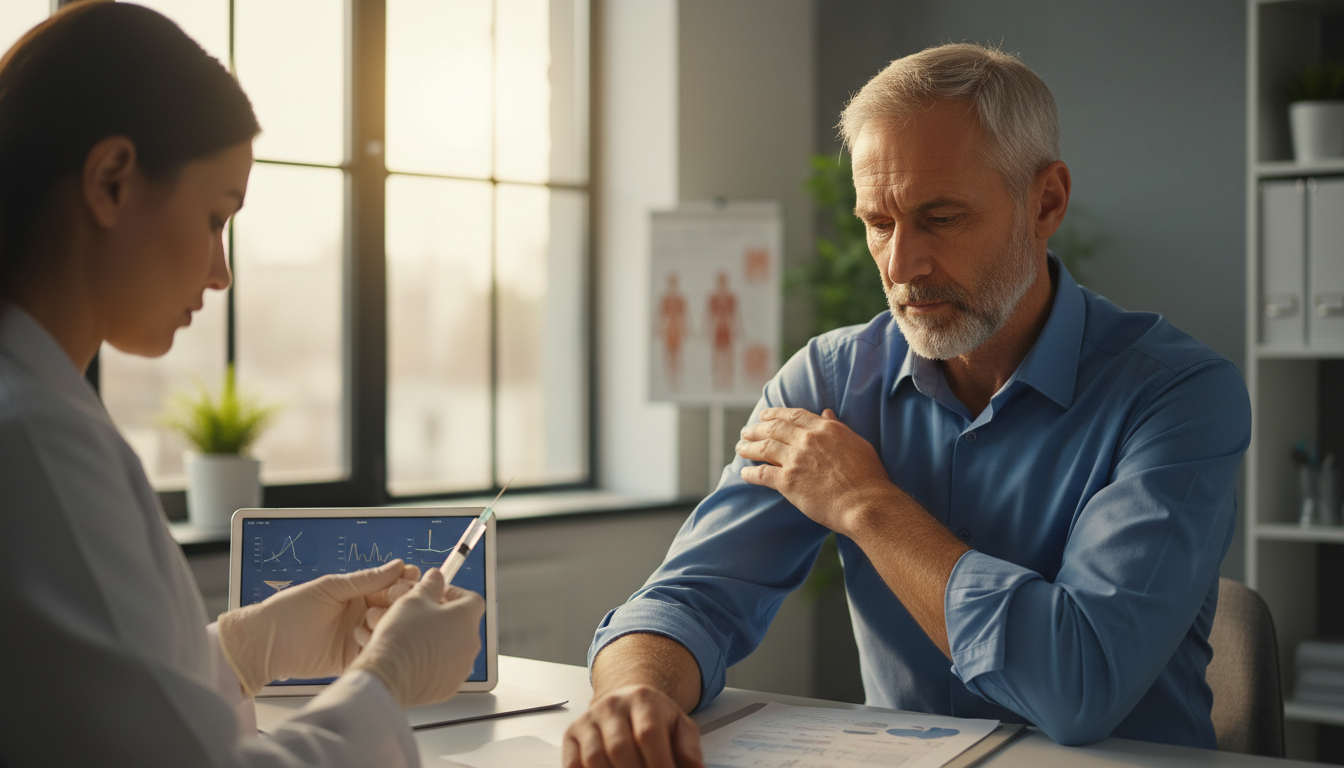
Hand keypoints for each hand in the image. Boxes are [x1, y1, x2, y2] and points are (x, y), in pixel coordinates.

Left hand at [217, 559, 419, 694]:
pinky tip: (373, 638)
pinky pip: (375, 650)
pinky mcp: (354, 658)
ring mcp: (359, 636)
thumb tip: (398, 565)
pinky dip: (379, 643)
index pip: (391, 584)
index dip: (404, 580)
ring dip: (390, 623)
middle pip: (396, 606)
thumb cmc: (290, 609)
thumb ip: (365, 580)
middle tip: (399, 598)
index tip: (412, 577)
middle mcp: (363, 613)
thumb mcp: (331, 588)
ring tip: (377, 620)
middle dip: (402, 601)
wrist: (265, 642)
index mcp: (358, 593)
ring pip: (390, 628)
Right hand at [349, 567, 484, 707]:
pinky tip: (411, 657)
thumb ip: (430, 585)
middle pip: (462, 624)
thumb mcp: (414, 599)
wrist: (388, 677)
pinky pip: (444, 668)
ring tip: (411, 637)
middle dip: (442, 617)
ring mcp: (462, 667)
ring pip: (452, 647)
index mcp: (466, 618)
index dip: (454, 593)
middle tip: (419, 616)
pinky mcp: (449, 686)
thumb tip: (437, 576)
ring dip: (436, 639)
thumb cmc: (402, 636)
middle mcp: (470, 643)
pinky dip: (432, 662)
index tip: (437, 594)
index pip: (472, 599)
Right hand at [563, 685, 703, 767]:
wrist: (625, 699)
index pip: (648, 733)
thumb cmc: (654, 718)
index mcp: (643, 699)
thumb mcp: (679, 725)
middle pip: (620, 748)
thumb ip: (689, 749)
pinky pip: (572, 763)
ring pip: (595, 758)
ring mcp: (588, 720)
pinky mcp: (571, 735)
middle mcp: (611, 706)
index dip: (659, 764)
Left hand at [736, 407, 894, 534]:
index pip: (793, 415)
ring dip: (748, 447)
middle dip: (756, 429)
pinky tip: (744, 474)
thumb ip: (838, 426)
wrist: (865, 504)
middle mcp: (807, 440)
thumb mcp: (856, 442)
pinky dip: (751, 473)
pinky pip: (762, 474)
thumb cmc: (868, 476)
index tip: (764, 416)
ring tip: (740, 448)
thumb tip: (826, 412)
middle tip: (746, 431)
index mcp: (824, 429)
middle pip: (774, 429)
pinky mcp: (788, 482)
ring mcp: (795, 460)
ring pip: (764, 448)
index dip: (775, 414)